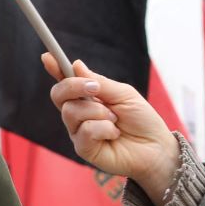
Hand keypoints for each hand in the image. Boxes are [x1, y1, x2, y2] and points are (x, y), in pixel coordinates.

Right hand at [45, 57, 180, 196]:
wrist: (156, 147)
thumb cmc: (142, 120)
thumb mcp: (123, 94)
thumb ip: (100, 82)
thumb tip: (76, 65)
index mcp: (87, 97)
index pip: (65, 81)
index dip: (55, 68)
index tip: (48, 57)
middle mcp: (79, 113)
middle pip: (58, 94)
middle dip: (74, 86)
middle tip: (95, 89)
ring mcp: (78, 131)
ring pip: (71, 111)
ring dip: (98, 111)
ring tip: (115, 120)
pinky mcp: (83, 148)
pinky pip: (84, 130)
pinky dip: (104, 128)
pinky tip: (115, 134)